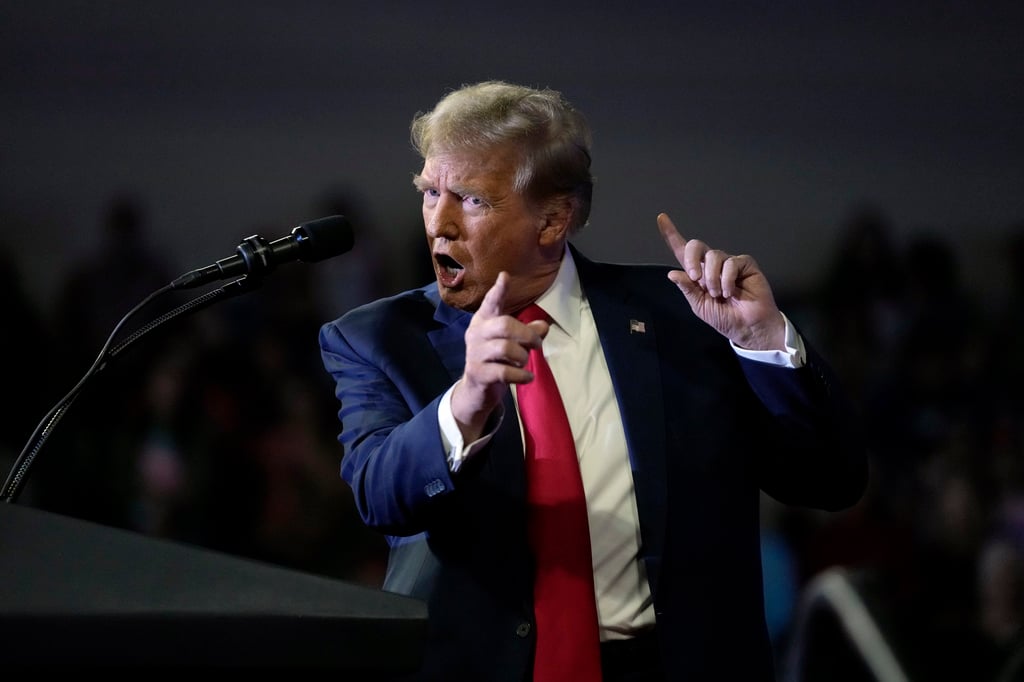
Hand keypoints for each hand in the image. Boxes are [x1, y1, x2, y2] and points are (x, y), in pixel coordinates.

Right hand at [450, 271, 548, 439]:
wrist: (475, 391)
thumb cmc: (496, 360)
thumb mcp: (512, 344)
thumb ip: (527, 332)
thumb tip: (544, 325)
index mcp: (484, 321)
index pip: (491, 302)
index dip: (499, 290)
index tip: (505, 276)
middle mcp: (476, 334)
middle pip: (504, 324)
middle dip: (526, 334)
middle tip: (537, 344)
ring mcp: (475, 354)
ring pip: (505, 348)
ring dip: (523, 356)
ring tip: (525, 362)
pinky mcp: (478, 374)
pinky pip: (504, 371)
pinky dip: (521, 375)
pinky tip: (528, 377)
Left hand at [657, 212, 784, 349]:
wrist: (747, 327)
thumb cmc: (725, 318)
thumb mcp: (699, 305)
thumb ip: (687, 288)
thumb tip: (672, 273)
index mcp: (698, 274)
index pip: (682, 251)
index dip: (672, 235)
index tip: (661, 218)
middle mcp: (712, 264)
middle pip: (696, 246)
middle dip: (692, 259)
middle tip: (696, 278)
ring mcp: (728, 262)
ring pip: (714, 256)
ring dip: (713, 278)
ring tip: (719, 295)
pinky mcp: (745, 263)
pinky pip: (731, 262)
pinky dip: (727, 279)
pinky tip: (730, 291)